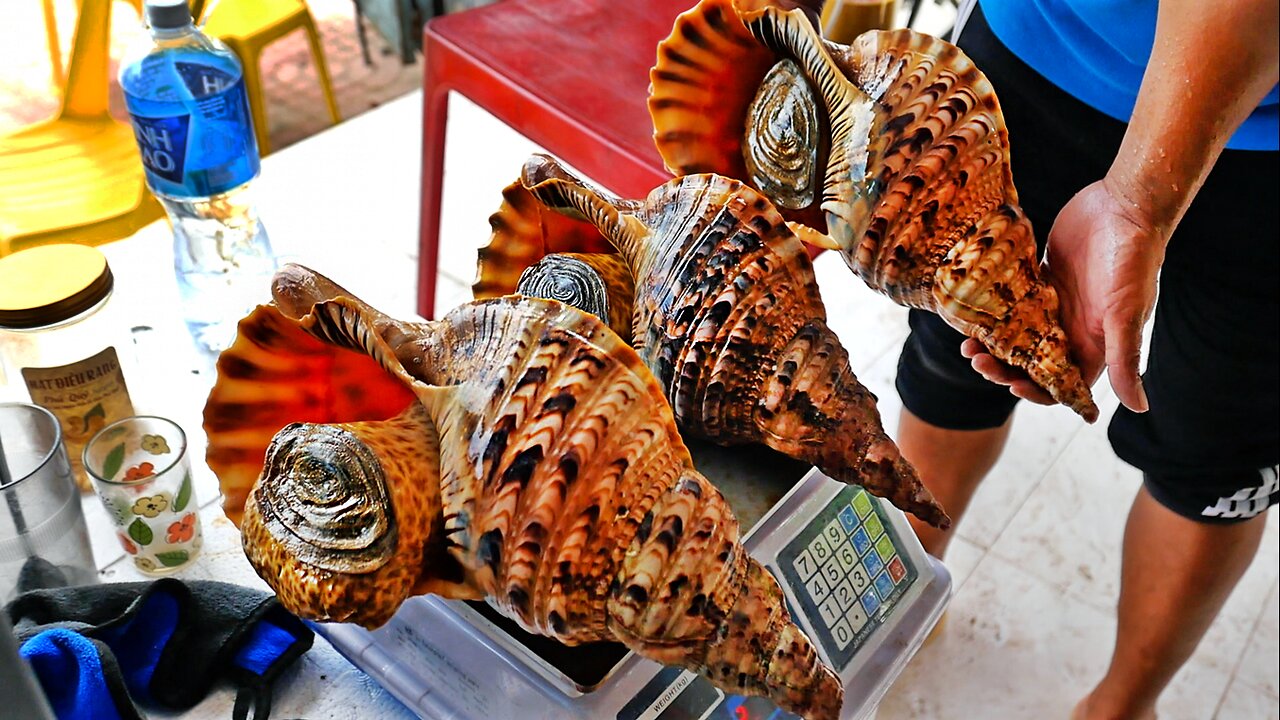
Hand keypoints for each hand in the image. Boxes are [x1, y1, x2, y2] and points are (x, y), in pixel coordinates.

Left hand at [961, 179, 1165, 412]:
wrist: (1125, 206)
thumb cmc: (1132, 261)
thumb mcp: (1126, 314)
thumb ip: (1125, 359)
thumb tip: (1139, 408)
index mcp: (1093, 344)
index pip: (1061, 384)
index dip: (1037, 392)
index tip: (1013, 386)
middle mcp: (1072, 329)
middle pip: (1031, 363)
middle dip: (1003, 369)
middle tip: (977, 360)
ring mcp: (1055, 304)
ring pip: (1017, 336)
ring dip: (993, 344)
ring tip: (967, 343)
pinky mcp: (1041, 280)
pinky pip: (1012, 305)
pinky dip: (993, 313)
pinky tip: (970, 314)